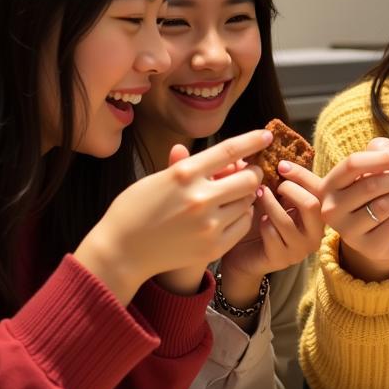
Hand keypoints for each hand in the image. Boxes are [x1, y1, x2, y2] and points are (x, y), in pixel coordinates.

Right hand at [75, 129, 268, 302]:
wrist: (122, 252)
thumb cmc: (135, 210)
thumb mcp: (156, 179)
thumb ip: (185, 165)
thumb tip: (204, 150)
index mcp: (184, 174)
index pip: (229, 151)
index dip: (253, 141)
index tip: (267, 136)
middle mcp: (200, 198)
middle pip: (249, 179)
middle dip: (253, 173)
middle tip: (249, 173)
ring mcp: (209, 225)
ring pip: (248, 202)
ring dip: (245, 196)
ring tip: (232, 196)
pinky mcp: (214, 246)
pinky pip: (243, 224)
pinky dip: (241, 216)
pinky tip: (228, 214)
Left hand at [219, 162, 324, 304]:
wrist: (243, 253)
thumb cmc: (261, 219)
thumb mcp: (274, 196)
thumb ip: (280, 179)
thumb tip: (270, 147)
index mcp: (319, 213)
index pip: (321, 190)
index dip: (302, 174)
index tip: (281, 164)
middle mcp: (315, 232)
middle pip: (313, 205)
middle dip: (289, 189)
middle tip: (270, 184)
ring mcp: (300, 248)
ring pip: (288, 220)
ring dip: (270, 203)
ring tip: (258, 195)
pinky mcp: (283, 259)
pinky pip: (272, 235)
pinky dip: (261, 223)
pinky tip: (256, 220)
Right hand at [320, 137, 388, 281]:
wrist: (372, 235)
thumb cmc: (370, 195)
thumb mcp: (370, 170)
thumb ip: (379, 152)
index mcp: (329, 184)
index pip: (353, 164)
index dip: (385, 158)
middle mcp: (332, 208)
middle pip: (370, 185)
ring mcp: (347, 230)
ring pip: (383, 206)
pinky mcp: (366, 245)